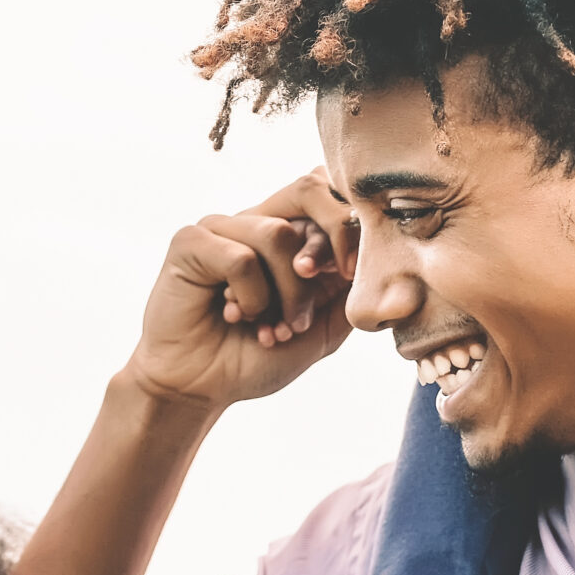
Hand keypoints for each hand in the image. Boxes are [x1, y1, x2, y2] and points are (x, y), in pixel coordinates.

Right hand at [127, 169, 354, 408]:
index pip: (332, 197)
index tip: (354, 276)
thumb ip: (350, 292)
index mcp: (292, 233)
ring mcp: (223, 227)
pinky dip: (251, 297)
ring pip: (279, 233)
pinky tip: (237, 317)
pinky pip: (240, 257)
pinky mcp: (191, 241)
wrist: (202, 387)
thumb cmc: (259, 355)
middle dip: (334, 233)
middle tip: (339, 277)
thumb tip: (382, 255)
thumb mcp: (323, 328)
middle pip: (309, 187)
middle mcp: (258, 220)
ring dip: (289, 292)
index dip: (353, 230)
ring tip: (276, 328)